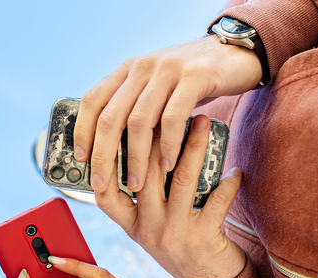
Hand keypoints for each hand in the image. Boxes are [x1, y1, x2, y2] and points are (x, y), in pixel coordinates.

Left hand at [73, 35, 260, 192]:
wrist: (237, 54)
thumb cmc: (193, 82)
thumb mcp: (158, 89)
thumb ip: (136, 108)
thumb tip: (111, 149)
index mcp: (128, 70)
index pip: (93, 100)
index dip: (82, 130)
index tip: (80, 157)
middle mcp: (143, 67)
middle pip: (111, 116)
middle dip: (103, 155)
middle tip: (102, 183)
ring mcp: (167, 70)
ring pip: (139, 121)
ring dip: (135, 158)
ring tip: (137, 183)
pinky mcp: (194, 77)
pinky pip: (173, 118)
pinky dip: (167, 146)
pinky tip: (167, 165)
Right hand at [95, 115, 245, 277]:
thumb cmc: (180, 244)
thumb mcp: (151, 227)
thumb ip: (142, 197)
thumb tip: (143, 144)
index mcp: (131, 226)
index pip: (105, 193)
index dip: (107, 162)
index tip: (118, 128)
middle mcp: (148, 230)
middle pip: (146, 174)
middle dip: (158, 136)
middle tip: (170, 105)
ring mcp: (174, 234)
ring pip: (181, 180)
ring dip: (194, 146)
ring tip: (204, 121)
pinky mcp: (203, 239)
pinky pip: (217, 202)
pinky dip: (228, 183)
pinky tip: (234, 169)